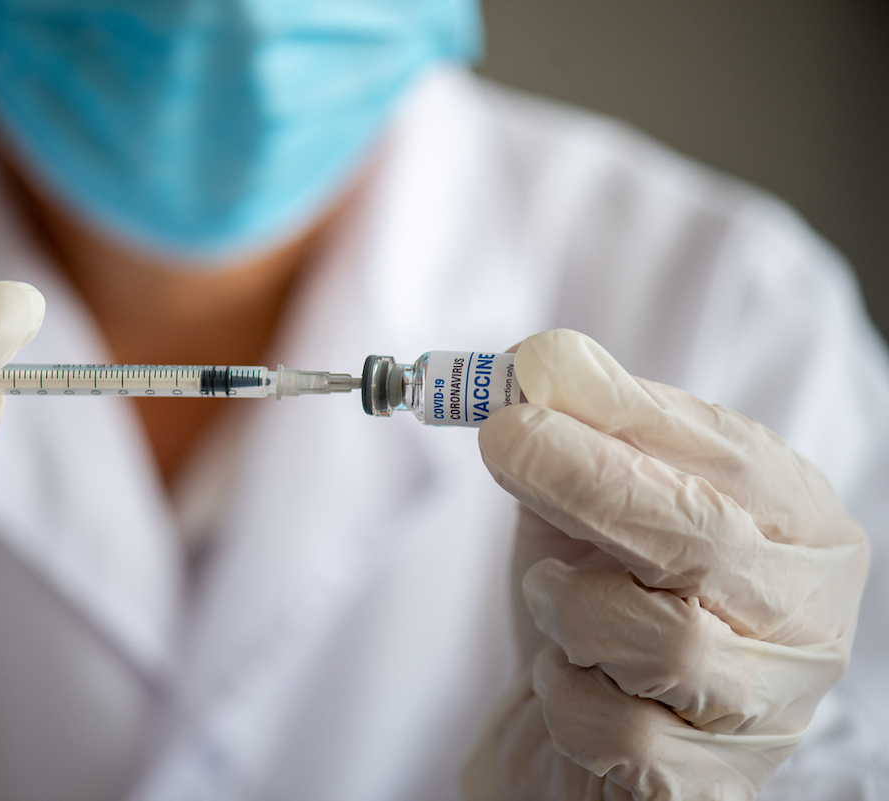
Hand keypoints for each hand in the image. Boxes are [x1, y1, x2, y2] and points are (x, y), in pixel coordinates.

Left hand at [462, 330, 868, 799]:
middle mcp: (804, 618)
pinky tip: (564, 677)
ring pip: (667, 644)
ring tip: (553, 597)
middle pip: (704, 541)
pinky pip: (621, 736)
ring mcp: (767, 711)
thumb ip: (588, 428)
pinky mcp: (712, 788)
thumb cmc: (602, 592)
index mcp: (797, 526)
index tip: (516, 406)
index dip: (613, 426)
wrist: (587, 722)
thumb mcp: (597, 498)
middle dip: (586, 484)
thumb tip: (544, 358)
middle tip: (504, 444)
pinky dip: (562, 696)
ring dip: (572, 608)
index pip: (724, 463)